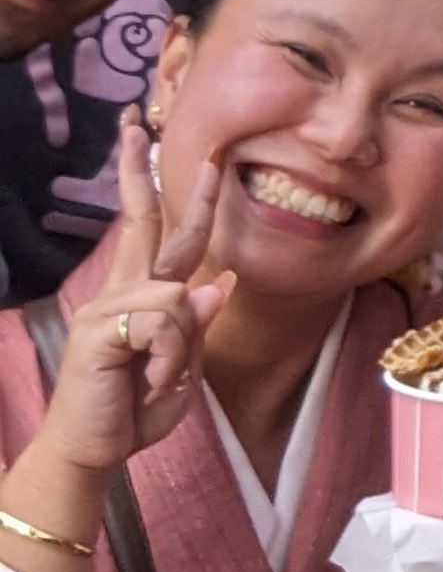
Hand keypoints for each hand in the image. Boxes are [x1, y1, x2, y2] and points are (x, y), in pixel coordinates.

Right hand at [33, 117, 231, 478]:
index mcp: (143, 295)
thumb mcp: (184, 366)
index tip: (165, 145)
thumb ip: (198, 326)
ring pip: (180, 295)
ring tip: (158, 382)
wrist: (93, 451)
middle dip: (140, 169)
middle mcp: (123, 291)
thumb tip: (220, 279)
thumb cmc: (135, 409)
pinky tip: (149, 384)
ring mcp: (109, 307)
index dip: (166, 189)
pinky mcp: (104, 329)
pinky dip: (170, 362)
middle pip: (142, 219)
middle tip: (136, 119)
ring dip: (181, 351)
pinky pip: (166, 325)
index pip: (158, 230)